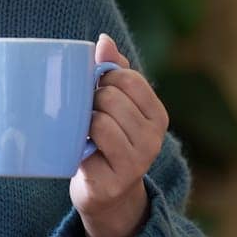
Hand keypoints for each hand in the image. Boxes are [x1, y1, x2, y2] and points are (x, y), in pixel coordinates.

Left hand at [71, 33, 166, 236]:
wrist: (105, 197)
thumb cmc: (107, 143)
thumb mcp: (117, 106)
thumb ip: (113, 71)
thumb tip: (103, 40)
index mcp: (157, 115)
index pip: (128, 77)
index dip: (104, 79)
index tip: (97, 93)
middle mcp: (154, 138)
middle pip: (110, 97)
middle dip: (91, 102)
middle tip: (87, 118)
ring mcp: (136, 162)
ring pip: (100, 120)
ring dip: (84, 124)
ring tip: (85, 136)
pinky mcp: (113, 181)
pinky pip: (90, 146)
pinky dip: (79, 144)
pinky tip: (82, 153)